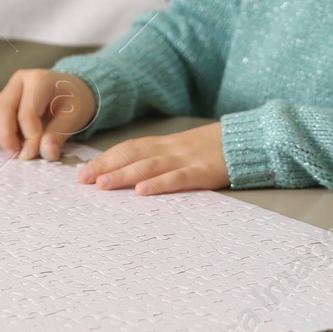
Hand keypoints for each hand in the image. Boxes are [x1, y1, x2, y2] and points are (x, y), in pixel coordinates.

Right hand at [0, 69, 96, 160]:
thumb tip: (47, 152)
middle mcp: (20, 80)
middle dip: (8, 137)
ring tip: (19, 146)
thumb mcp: (74, 117)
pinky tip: (14, 138)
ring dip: (1, 135)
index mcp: (40, 80)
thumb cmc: (73, 101)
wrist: (71, 91)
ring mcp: (8, 89)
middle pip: (3, 110)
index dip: (29, 136)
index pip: (27, 112)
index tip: (35, 153)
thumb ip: (59, 135)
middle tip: (17, 155)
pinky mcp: (1, 99)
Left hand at [75, 123, 226, 195]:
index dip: (106, 158)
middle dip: (107, 166)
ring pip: (150, 165)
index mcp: (166, 144)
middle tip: (84, 180)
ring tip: (104, 185)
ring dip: (125, 174)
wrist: (249, 140)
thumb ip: (163, 158)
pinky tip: (144, 192)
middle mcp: (172, 149)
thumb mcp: (185, 149)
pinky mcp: (203, 172)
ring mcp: (187, 159)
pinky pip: (178, 178)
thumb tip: (134, 173)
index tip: (83, 172)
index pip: (129, 148)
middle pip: (133, 154)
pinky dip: (160, 184)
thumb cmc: (215, 149)